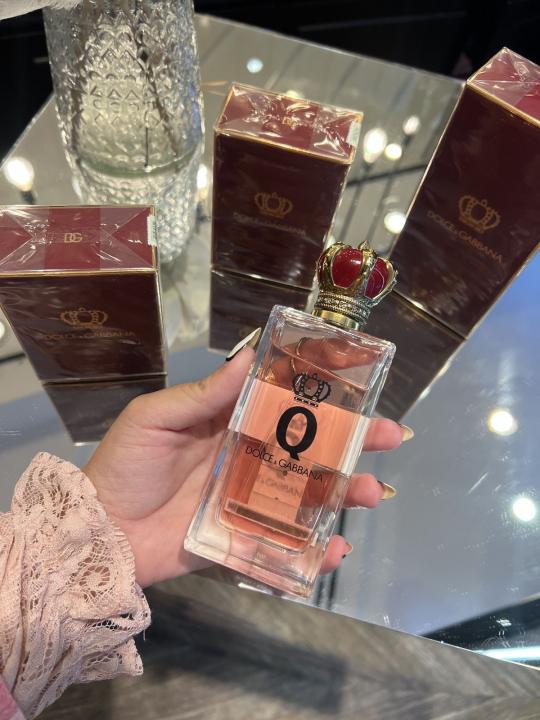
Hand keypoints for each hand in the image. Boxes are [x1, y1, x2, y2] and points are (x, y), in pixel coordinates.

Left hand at [84, 348, 405, 587]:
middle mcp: (247, 462)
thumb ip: (204, 395)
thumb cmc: (125, 465)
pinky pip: (282, 548)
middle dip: (351, 443)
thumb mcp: (156, 418)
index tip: (360, 385)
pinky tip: (334, 551)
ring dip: (343, 495)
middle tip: (390, 436)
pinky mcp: (240, 542)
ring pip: (306, 497)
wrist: (97, 531)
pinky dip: (311, 554)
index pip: (284, 407)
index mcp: (230, 426)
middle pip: (308, 452)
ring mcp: (247, 504)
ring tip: (370, 492)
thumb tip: (249, 357)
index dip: (322, 396)